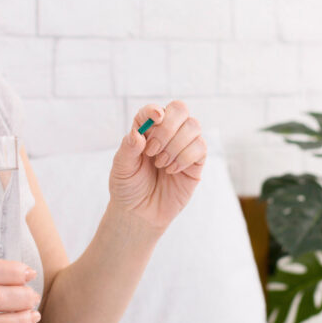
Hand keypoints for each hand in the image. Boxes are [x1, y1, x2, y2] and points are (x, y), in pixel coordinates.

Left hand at [108, 101, 206, 231]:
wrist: (141, 213)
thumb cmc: (129, 187)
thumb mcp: (121, 168)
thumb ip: (128, 149)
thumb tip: (138, 134)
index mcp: (146, 130)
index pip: (154, 110)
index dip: (154, 110)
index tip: (154, 119)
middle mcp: (166, 133)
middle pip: (179, 109)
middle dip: (167, 128)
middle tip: (152, 151)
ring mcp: (183, 146)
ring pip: (193, 126)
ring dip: (175, 145)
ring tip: (160, 164)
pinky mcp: (195, 162)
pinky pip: (200, 147)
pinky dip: (185, 157)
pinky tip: (172, 170)